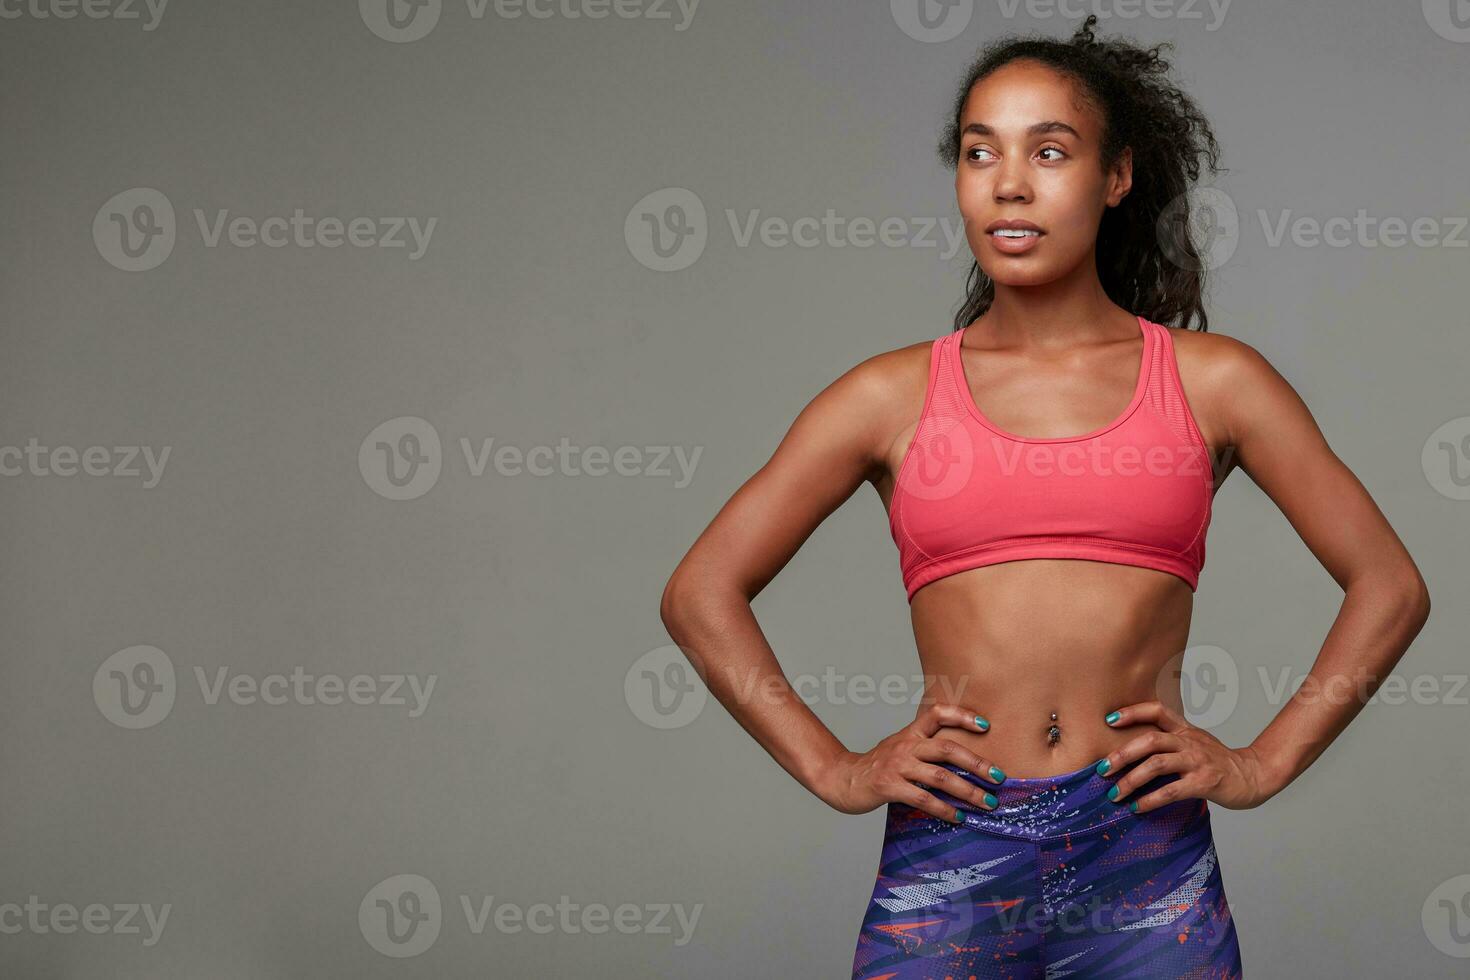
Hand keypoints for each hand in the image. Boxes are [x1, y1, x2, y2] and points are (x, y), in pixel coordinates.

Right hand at [817, 701, 1005, 822]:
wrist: (842, 779)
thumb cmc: (878, 767)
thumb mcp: (900, 748)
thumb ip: (925, 748)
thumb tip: (963, 759)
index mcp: (910, 733)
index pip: (937, 713)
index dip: (962, 716)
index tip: (986, 726)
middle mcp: (905, 745)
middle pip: (947, 748)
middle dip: (977, 763)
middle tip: (999, 776)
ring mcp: (897, 765)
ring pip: (940, 777)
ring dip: (967, 791)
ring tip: (987, 803)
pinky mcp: (889, 787)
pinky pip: (923, 798)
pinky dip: (944, 809)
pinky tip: (959, 817)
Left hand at [1096, 700, 1278, 811]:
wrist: (1254, 776)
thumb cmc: (1218, 762)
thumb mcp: (1195, 742)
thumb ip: (1171, 740)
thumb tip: (1134, 748)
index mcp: (1185, 730)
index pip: (1157, 711)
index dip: (1132, 712)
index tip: (1109, 719)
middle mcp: (1189, 742)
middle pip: (1150, 740)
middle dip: (1122, 754)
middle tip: (1101, 768)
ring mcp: (1197, 762)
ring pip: (1157, 765)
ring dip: (1131, 780)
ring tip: (1114, 794)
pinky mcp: (1204, 783)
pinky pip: (1171, 791)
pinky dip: (1150, 800)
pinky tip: (1137, 807)